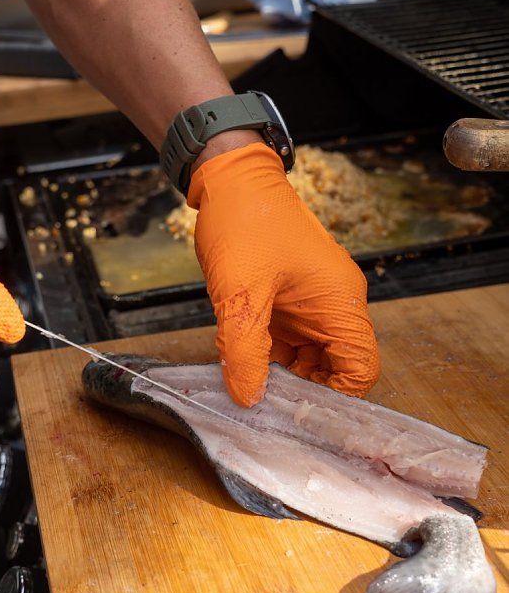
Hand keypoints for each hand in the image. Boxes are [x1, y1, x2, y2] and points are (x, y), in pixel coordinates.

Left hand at [188, 144, 379, 405]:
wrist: (232, 179)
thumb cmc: (246, 222)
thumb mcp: (240, 292)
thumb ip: (244, 350)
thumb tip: (249, 399)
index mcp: (340, 301)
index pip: (361, 369)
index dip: (336, 398)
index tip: (299, 413)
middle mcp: (335, 304)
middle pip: (336, 368)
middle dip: (304, 390)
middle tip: (266, 406)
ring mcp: (314, 302)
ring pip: (311, 357)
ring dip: (284, 374)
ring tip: (251, 388)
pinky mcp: (293, 299)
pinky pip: (291, 340)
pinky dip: (271, 356)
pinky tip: (244, 363)